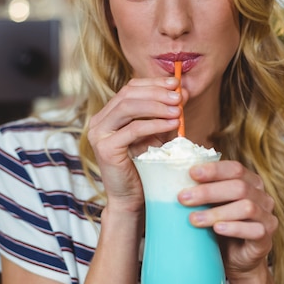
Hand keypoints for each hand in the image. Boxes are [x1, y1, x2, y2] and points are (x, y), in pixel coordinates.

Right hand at [87, 77, 182, 209]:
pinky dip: (155, 124)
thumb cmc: (145, 168)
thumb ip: (166, 114)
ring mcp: (99, 134)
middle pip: (128, 94)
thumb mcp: (157, 135)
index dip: (154, 83)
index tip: (177, 83)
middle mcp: (99, 121)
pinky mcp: (105, 148)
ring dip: (156, 105)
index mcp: (109, 114)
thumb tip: (184, 91)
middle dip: (157, 92)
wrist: (132, 200)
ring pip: (128, 107)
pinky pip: (133, 129)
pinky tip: (173, 124)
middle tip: (179, 95)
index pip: (130, 88)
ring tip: (178, 109)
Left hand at [178, 160, 277, 278]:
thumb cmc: (220, 226)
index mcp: (250, 182)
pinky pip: (254, 230)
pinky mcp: (266, 238)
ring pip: (246, 207)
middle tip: (183, 198)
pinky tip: (217, 229)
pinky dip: (234, 228)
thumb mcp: (210, 206)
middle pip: (239, 187)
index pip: (235, 169)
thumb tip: (170, 180)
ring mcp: (267, 217)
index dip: (214, 170)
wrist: (235, 259)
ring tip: (193, 219)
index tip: (191, 173)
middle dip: (208, 192)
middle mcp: (262, 197)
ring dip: (217, 212)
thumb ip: (202, 191)